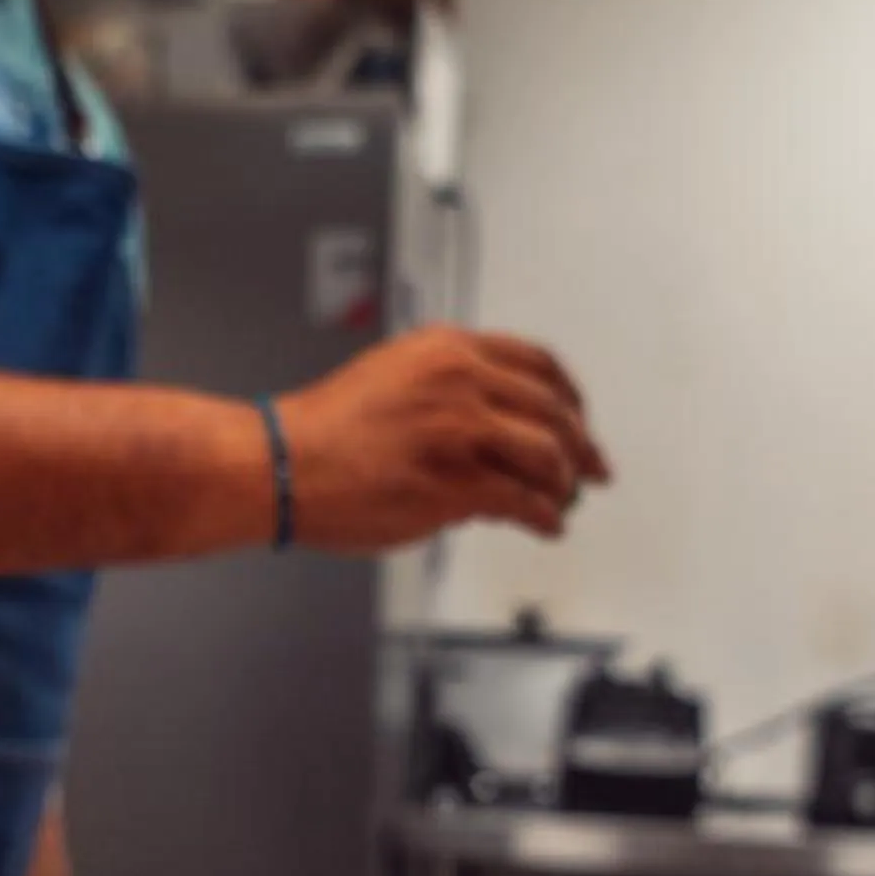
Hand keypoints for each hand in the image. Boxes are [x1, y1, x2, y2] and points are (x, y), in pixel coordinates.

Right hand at [277, 327, 608, 551]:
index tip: (579, 418)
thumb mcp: (397, 380)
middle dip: (582, 445)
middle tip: (594, 468)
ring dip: (564, 483)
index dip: (570, 396)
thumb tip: (498, 431)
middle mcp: (460, 381)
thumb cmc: (326, 431)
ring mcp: (459, 431)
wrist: (280, 463)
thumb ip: (450, 391)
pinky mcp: (452, 483)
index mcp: (448, 349)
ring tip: (562, 501)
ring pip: (547, 453)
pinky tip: (546, 525)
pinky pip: (521, 500)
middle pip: (553, 410)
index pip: (538, 364)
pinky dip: (544, 517)